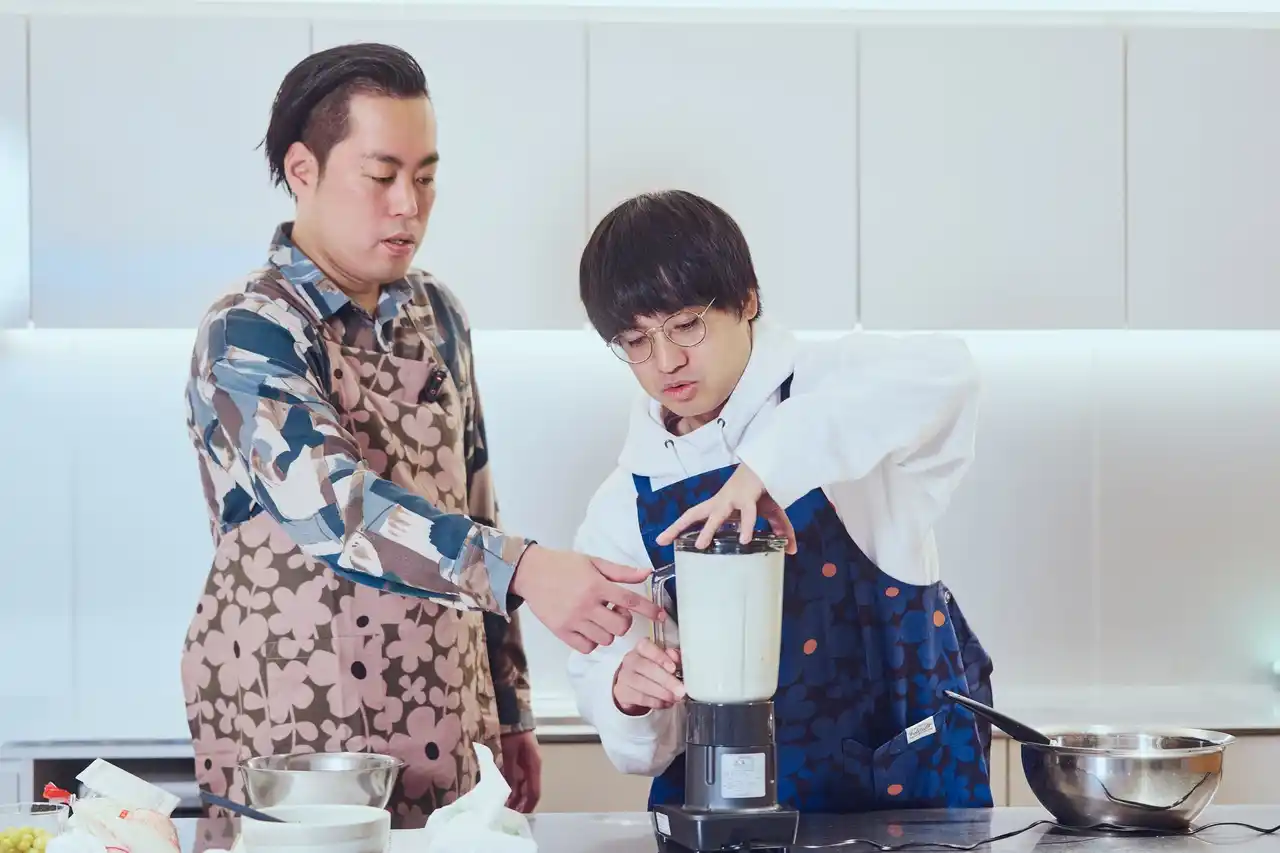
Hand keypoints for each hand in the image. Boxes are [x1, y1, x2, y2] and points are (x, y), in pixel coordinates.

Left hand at [499, 731, 541, 812]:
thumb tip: (509, 791)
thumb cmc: (512, 733)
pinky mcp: (518, 761)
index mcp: (534, 766)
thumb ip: (509, 771)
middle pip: (528, 791)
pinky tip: (500, 793)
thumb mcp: (509, 753)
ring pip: (521, 786)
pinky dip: (510, 787)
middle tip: (506, 816)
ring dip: (514, 797)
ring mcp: (525, 764)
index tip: (520, 818)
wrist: (512, 716)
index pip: (534, 792)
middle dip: (519, 804)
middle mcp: (532, 768)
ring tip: (502, 807)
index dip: (528, 806)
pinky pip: (516, 779)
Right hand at [510, 545, 664, 653]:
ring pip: (605, 639)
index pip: (630, 601)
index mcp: (596, 585)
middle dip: (624, 621)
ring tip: (599, 617)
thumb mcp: (594, 562)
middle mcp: (586, 605)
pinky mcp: (561, 631)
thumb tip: (646, 573)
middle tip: (615, 611)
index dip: (649, 610)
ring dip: (608, 631)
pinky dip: (592, 641)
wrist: (531, 572)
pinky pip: (587, 647)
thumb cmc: (563, 565)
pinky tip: (588, 628)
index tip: (661, 616)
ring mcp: (573, 620)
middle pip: (620, 626)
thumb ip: (621, 571)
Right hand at [613, 639, 685, 715]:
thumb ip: (673, 657)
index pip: (647, 647)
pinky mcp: (622, 692)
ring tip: (675, 698)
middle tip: (680, 690)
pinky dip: (655, 702)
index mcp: (642, 648)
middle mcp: (631, 659)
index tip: (673, 668)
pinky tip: (665, 703)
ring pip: (642, 684)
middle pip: (646, 668)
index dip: (660, 657)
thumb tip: (677, 658)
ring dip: (662, 693)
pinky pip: (639, 698)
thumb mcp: (663, 659)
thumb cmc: (652, 668)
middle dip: (666, 680)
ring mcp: (624, 676)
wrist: (633, 683)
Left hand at [655, 464, 796, 553]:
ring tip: (701, 546)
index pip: (692, 516)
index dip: (676, 527)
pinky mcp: (748, 496)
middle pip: (693, 514)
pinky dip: (747, 526)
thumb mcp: (772, 514)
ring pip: (716, 516)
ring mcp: (732, 498)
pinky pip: (748, 514)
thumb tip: (791, 551)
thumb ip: (780, 532)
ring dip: (708, 530)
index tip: (661, 540)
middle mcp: (720, 501)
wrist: (772, 462)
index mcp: (719, 505)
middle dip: (677, 527)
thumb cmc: (765, 489)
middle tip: (661, 541)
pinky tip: (746, 540)